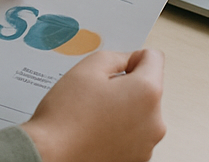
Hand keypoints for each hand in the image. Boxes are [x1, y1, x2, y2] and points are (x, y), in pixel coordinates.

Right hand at [22, 49, 164, 161]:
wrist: (53, 155)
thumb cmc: (68, 115)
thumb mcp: (88, 67)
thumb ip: (117, 56)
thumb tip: (129, 62)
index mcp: (147, 93)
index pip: (154, 57)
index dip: (131, 57)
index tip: (114, 69)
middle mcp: (155, 122)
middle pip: (148, 88)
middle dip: (127, 85)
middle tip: (97, 93)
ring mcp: (147, 145)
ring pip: (140, 111)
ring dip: (123, 108)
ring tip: (94, 114)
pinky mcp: (137, 160)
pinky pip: (133, 133)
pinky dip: (119, 129)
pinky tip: (96, 131)